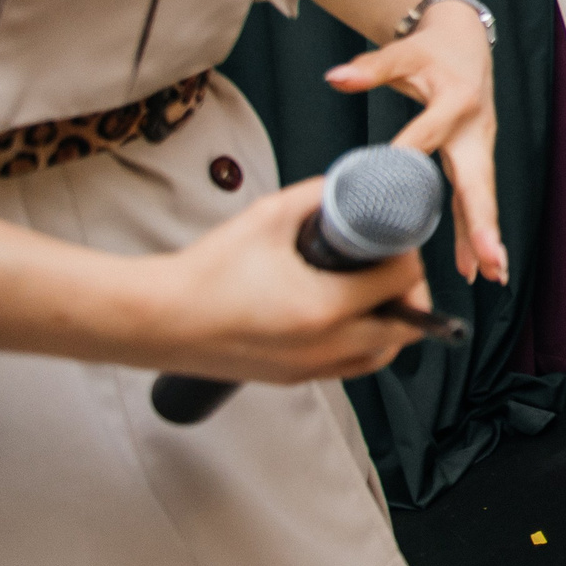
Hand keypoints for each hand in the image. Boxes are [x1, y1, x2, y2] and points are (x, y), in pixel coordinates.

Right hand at [140, 180, 428, 381]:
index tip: (396, 239)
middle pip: (406, 326)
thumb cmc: (206, 272)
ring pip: (382, 355)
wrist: (156, 319)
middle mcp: (325, 346)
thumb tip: (350, 186)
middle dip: (410, 293)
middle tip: (393, 266)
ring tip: (376, 291)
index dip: (407, 254)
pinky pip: (351, 367)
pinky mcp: (293, 379)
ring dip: (392, 324)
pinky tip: (350, 317)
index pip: (402, 282)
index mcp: (325, 307)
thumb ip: (319, 196)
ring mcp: (310, 369)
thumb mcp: (269, 215)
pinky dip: (364, 345)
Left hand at [326, 2, 505, 284]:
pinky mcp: (474, 158)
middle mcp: (475, 129)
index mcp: (456, 100)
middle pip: (478, 182)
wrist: (466, 40)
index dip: (410, 154)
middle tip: (489, 259)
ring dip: (484, 237)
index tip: (394, 182)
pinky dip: (473, 232)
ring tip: (491, 275)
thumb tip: (335, 77)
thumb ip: (371, 68)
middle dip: (482, 224)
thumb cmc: (432, 50)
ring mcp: (479, 147)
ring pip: (481, 197)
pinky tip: (474, 268)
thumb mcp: (403, 53)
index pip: (427, 133)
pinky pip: (473, 199)